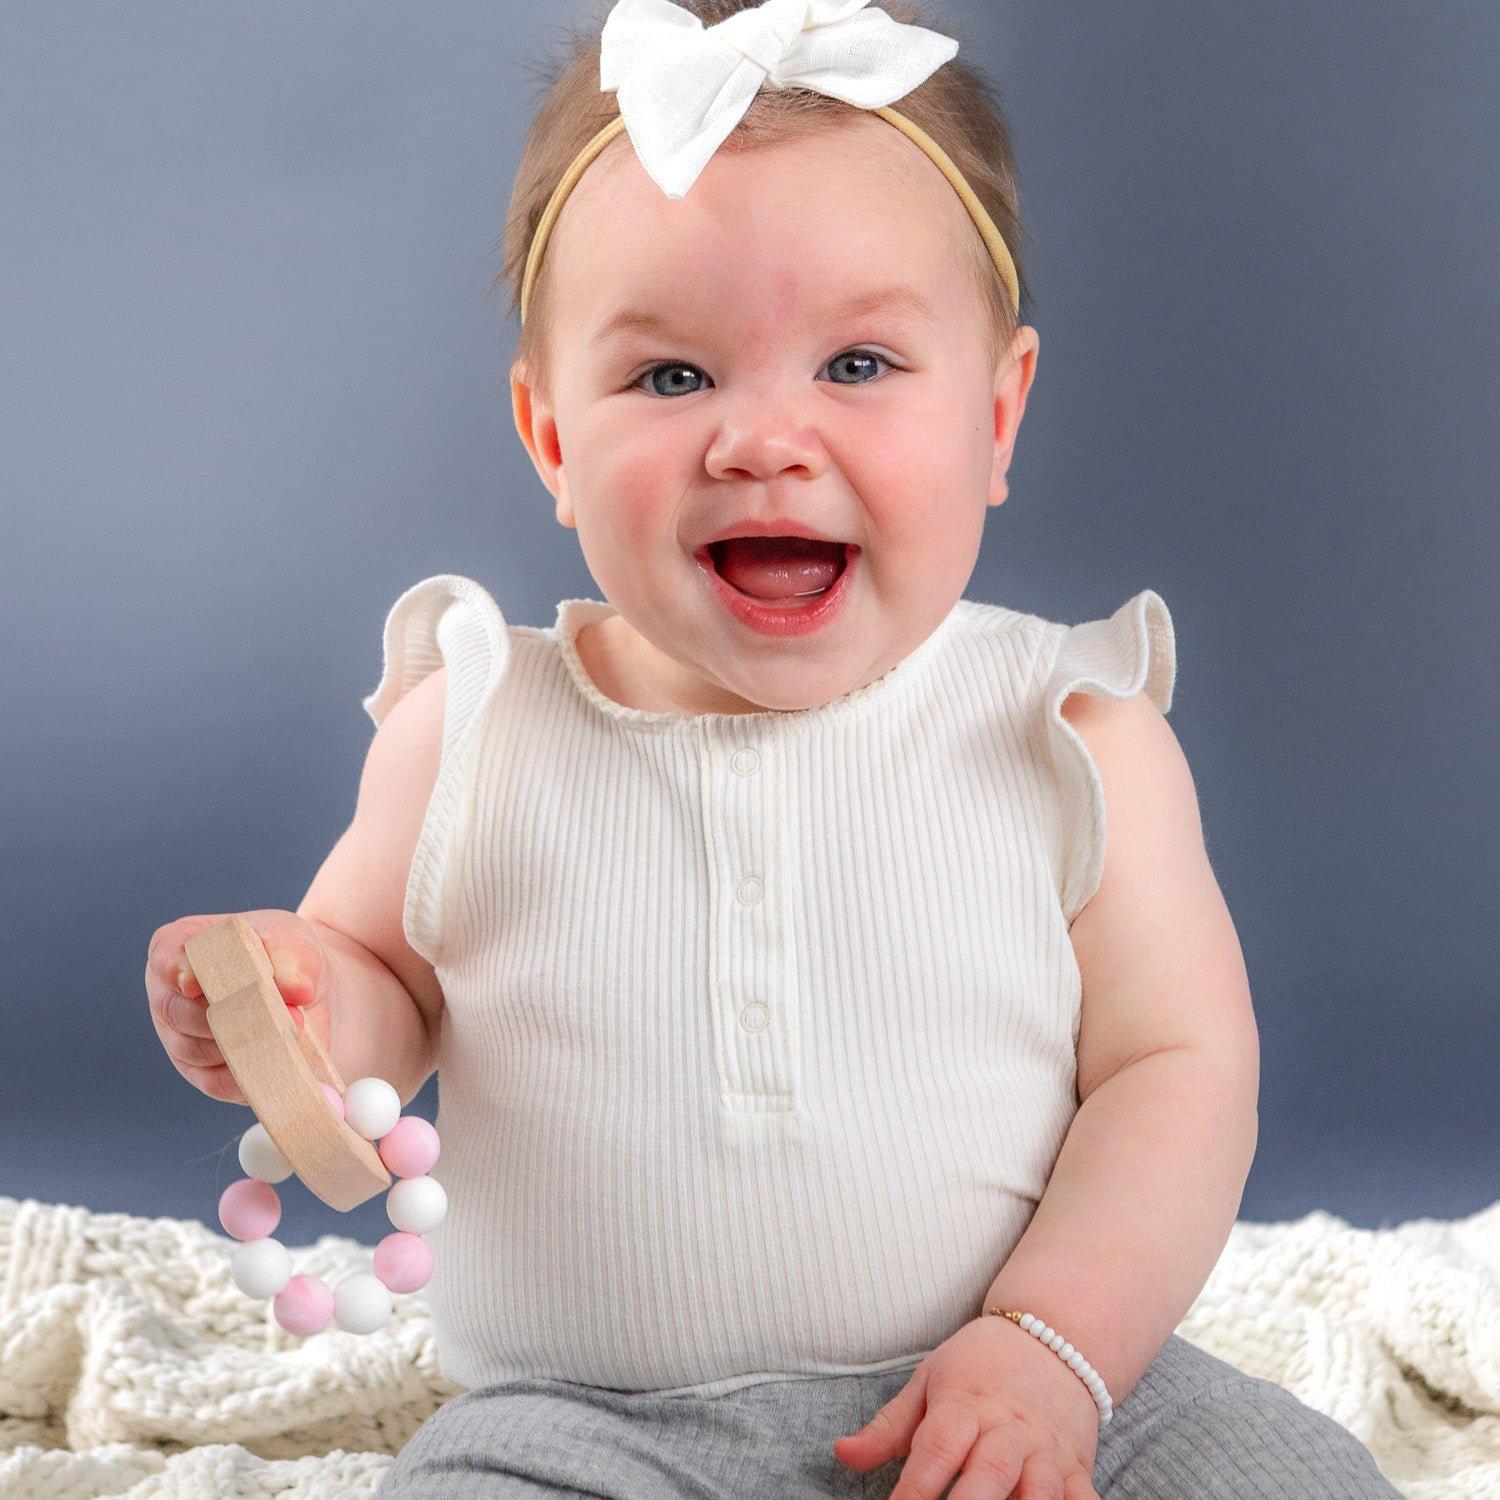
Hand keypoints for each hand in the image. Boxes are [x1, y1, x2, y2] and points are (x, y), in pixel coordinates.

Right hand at [145, 909, 333, 1102]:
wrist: (305, 991)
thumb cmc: (285, 954)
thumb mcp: (293, 941)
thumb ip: (292, 959)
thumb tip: (297, 990)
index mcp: (178, 948)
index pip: (166, 959)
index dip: (177, 970)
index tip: (194, 982)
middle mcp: (170, 996)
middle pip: (178, 1011)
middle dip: (228, 1012)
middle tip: (276, 1011)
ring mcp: (181, 1039)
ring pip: (196, 1050)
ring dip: (243, 1043)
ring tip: (289, 1032)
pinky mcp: (204, 1075)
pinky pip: (218, 1082)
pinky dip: (248, 1074)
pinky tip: (278, 1062)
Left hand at [833, 1312, 1102, 1497]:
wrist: (1053, 1335)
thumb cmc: (978, 1366)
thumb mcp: (929, 1381)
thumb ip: (887, 1427)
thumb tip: (841, 1454)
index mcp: (964, 1405)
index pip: (935, 1449)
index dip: (914, 1490)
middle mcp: (1007, 1430)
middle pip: (989, 1475)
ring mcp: (1046, 1450)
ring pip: (1041, 1492)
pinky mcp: (1078, 1467)